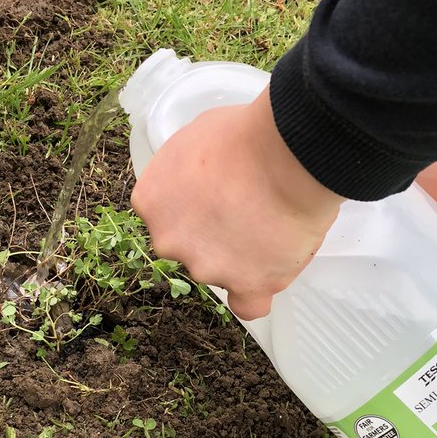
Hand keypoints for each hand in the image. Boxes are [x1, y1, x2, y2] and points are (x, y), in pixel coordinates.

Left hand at [130, 88, 343, 319]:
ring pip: (220, 270)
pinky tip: (267, 278)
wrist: (286, 155)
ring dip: (240, 255)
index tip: (218, 191)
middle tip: (246, 207)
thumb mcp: (194, 137)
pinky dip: (255, 294)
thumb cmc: (244, 133)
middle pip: (188, 246)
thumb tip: (199, 177)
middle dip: (211, 233)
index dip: (194, 203)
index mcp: (150, 201)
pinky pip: (248, 304)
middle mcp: (168, 240)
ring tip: (274, 222)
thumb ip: (185, 170)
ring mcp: (204, 267)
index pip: (166, 214)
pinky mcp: (245, 284)